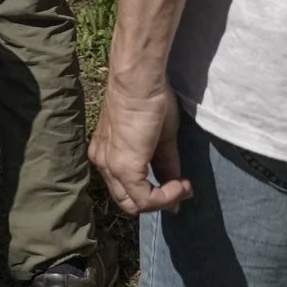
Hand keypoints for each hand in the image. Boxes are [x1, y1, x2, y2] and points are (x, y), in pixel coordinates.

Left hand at [90, 71, 189, 216]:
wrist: (139, 81)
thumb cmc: (150, 99)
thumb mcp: (161, 138)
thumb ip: (165, 164)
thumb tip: (179, 187)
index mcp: (107, 153)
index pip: (127, 185)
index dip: (153, 191)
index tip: (179, 185)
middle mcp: (103, 164)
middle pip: (127, 200)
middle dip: (157, 200)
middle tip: (181, 189)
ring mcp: (110, 168)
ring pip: (133, 204)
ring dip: (163, 200)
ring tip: (183, 186)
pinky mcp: (123, 169)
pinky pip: (144, 199)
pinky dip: (165, 197)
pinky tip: (180, 185)